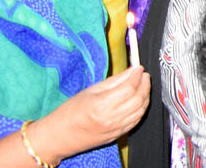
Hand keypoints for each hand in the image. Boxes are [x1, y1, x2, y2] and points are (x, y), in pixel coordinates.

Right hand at [33, 65, 148, 156]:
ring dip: (146, 96)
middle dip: (145, 84)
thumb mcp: (90, 90)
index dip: (137, 76)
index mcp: (101, 105)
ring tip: (143, 85)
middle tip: (143, 75)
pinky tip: (139, 100)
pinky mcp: (117, 135)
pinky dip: (141, 109)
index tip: (139, 68)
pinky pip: (136, 121)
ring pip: (141, 111)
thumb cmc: (69, 112)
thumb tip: (131, 71)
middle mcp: (111, 118)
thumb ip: (114, 81)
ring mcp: (116, 129)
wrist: (59, 136)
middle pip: (138, 99)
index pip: (129, 87)